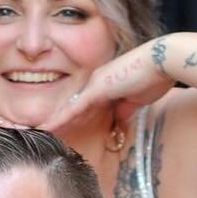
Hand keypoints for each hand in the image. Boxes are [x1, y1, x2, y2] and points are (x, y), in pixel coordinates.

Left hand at [42, 40, 173, 136]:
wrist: (162, 61)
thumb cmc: (154, 77)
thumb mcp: (138, 99)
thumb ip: (125, 109)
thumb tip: (118, 120)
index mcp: (104, 84)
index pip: (81, 106)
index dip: (68, 119)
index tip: (56, 131)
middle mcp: (94, 83)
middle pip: (71, 108)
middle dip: (55, 122)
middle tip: (36, 135)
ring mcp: (93, 84)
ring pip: (68, 109)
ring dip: (52, 123)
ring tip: (34, 136)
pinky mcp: (97, 89)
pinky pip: (73, 109)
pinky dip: (59, 120)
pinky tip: (45, 130)